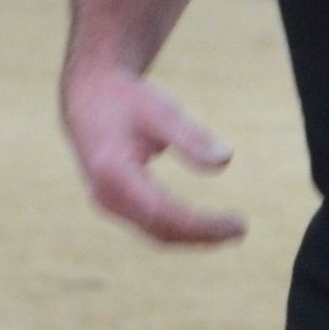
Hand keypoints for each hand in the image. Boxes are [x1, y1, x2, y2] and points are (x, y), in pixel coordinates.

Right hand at [60, 64, 243, 244]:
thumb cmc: (127, 98)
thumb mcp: (160, 109)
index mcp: (113, 173)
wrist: (87, 93)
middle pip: (161, 230)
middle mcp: (105, 195)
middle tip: (241, 230)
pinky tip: (205, 223)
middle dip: (202, 235)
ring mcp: (106, 202)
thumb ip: (190, 136)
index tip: (239, 224)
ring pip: (155, 232)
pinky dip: (179, 227)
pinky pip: (149, 224)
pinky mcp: (112, 202)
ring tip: (230, 230)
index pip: (165, 213)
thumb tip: (226, 160)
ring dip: (192, 236)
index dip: (204, 224)